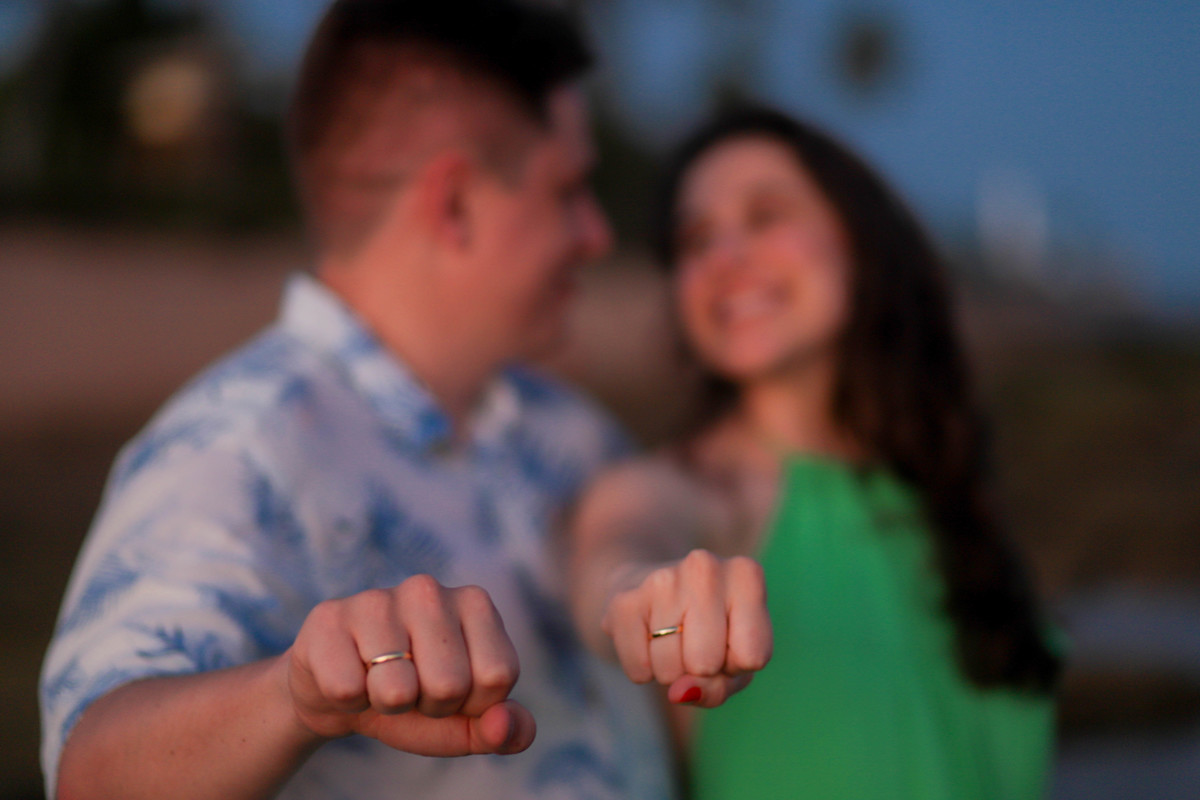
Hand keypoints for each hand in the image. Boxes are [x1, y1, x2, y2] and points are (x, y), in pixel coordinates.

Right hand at [285, 575, 533, 755]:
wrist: (341, 692)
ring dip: (387, 706)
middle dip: (429, 707)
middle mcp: (428, 590)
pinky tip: (349, 676)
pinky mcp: (329, 618)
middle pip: (449, 686)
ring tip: (379, 682)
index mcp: (475, 603)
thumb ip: (506, 729)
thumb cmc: (415, 699)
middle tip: (412, 689)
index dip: (472, 704)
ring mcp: (377, 599)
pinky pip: (347, 690)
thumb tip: (505, 728)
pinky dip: (348, 702)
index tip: (452, 691)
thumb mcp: (466, 721)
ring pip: (396, 691)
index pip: (497, 676)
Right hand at [601, 549, 771, 707]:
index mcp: (747, 575)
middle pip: (707, 664)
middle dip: (700, 670)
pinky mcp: (623, 600)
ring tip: (669, 638)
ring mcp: (661, 579)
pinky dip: (642, 670)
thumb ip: (718, 687)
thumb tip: (679, 692)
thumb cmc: (706, 631)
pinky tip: (646, 639)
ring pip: (670, 671)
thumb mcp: (731, 662)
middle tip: (693, 642)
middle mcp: (705, 566)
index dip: (736, 664)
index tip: (727, 642)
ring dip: (670, 671)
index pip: (753, 656)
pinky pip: (639, 669)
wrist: (646, 588)